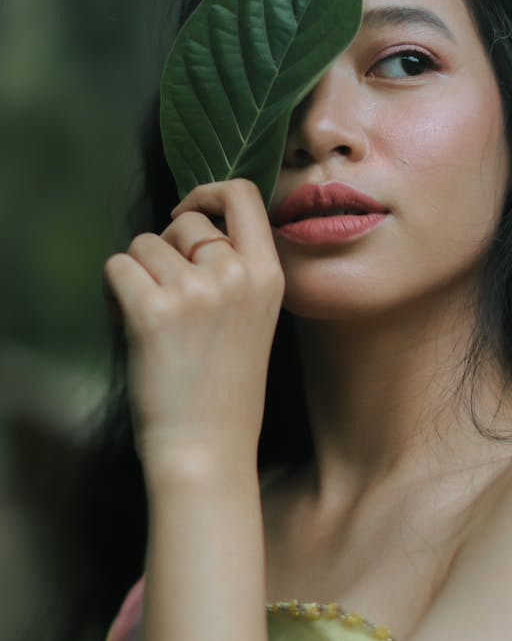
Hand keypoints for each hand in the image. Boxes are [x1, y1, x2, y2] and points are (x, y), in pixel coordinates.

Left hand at [103, 179, 284, 482]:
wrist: (208, 449)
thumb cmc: (226, 390)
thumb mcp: (256, 318)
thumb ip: (234, 270)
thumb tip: (188, 225)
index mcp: (268, 276)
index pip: (244, 195)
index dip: (209, 191)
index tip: (186, 211)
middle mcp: (234, 275)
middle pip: (183, 224)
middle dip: (165, 253)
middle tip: (169, 302)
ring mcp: (194, 291)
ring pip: (143, 245)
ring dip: (138, 275)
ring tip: (154, 322)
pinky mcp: (151, 311)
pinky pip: (116, 267)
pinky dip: (114, 293)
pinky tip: (130, 325)